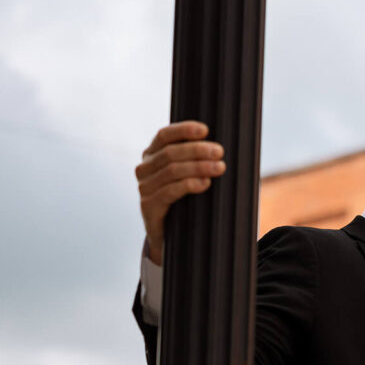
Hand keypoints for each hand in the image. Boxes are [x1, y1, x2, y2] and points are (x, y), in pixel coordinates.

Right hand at [135, 121, 225, 264]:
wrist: (169, 234)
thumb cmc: (183, 200)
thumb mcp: (186, 175)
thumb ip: (194, 159)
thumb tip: (219, 148)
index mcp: (152, 154)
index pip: (164, 135)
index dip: (183, 130)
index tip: (205, 130)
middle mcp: (144, 168)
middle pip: (171, 153)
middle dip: (197, 150)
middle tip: (219, 153)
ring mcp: (144, 187)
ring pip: (172, 171)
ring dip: (198, 167)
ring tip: (219, 168)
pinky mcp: (148, 206)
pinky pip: (169, 191)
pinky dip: (189, 185)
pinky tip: (204, 184)